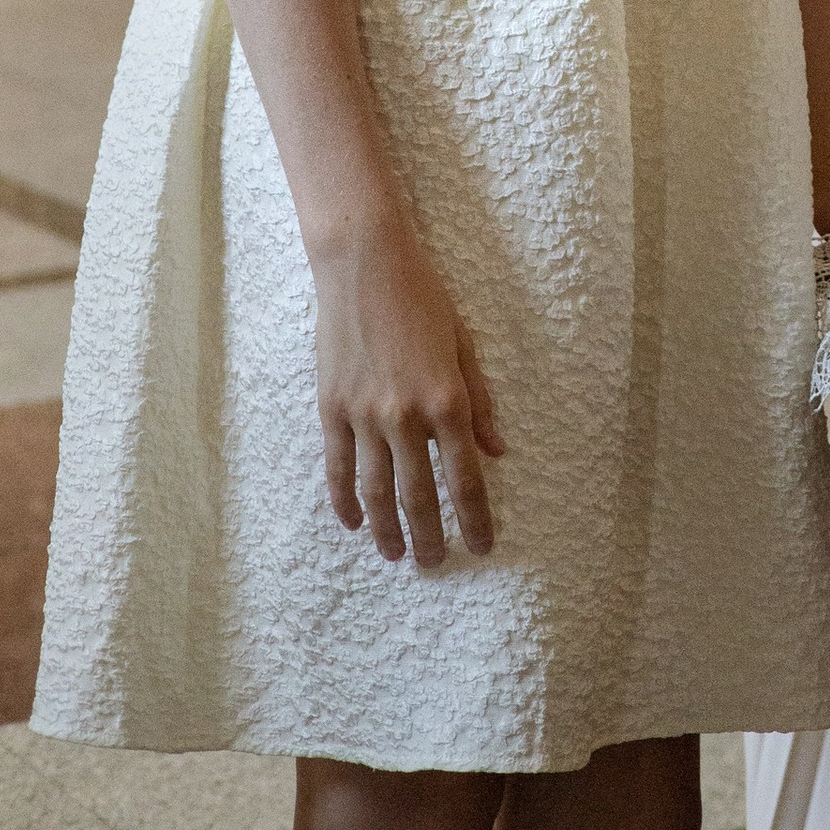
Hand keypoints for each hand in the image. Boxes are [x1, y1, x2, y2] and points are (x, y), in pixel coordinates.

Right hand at [312, 209, 502, 567]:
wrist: (364, 264)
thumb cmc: (423, 296)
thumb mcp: (464, 343)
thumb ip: (480, 402)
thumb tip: (497, 452)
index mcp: (447, 399)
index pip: (465, 476)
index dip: (474, 517)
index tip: (481, 547)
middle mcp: (406, 416)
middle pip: (418, 495)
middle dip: (429, 535)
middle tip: (434, 565)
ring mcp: (364, 415)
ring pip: (375, 490)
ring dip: (386, 529)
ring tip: (396, 555)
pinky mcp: (332, 408)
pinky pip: (338, 467)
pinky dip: (344, 500)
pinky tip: (353, 523)